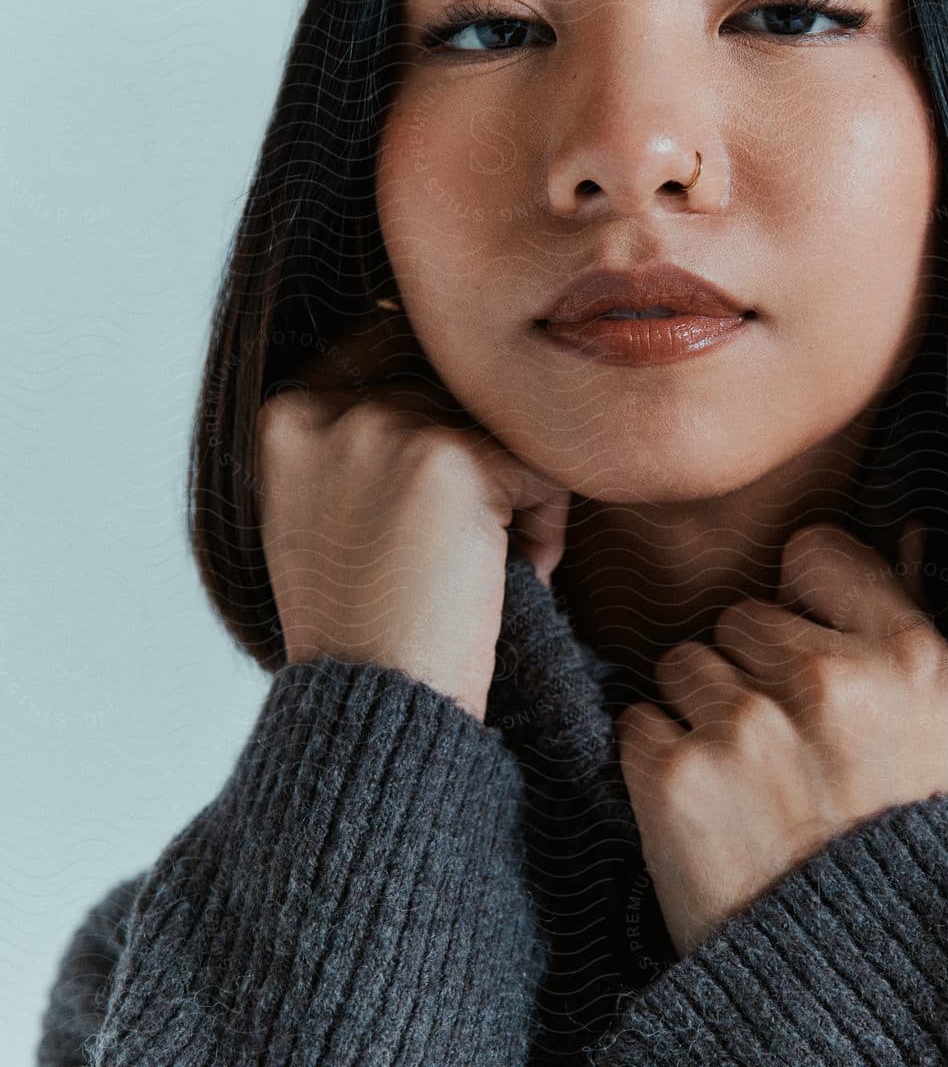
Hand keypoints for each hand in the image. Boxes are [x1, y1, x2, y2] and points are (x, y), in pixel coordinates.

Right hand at [255, 313, 571, 719]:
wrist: (376, 704)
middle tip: (466, 552)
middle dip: (479, 465)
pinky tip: (514, 578)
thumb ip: (357, 443)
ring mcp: (387, 425)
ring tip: (488, 568)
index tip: (434, 511)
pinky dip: (545, 525)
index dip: (434, 433)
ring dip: (514, 493)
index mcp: (282, 416)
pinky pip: (541, 464)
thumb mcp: (323, 516)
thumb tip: (431, 377)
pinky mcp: (452, 456)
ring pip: (499, 425)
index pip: (388, 361)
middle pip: (451, 390)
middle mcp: (327, 407)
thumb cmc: (360, 630)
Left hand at [613, 518, 947, 958]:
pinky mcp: (674, 779)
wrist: (863, 999)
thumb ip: (899, 633)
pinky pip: (637, 723)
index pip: (814, 553)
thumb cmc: (905, 865)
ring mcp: (747, 727)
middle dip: (750, 671)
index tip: (808, 649)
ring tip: (747, 791)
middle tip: (783, 753)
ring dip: (698, 715)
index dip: (802, 602)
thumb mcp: (943, 736)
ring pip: (682, 663)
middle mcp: (829, 681)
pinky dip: (656, 766)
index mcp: (911, 659)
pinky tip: (707, 818)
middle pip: (739, 615)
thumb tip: (885, 534)